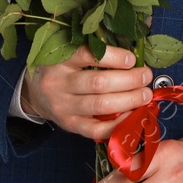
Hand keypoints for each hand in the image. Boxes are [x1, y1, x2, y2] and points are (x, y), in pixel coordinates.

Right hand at [21, 44, 152, 140]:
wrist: (36, 93)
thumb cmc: (62, 69)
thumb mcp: (70, 54)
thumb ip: (95, 53)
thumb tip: (134, 58)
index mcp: (61, 59)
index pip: (89, 55)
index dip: (115, 57)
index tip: (133, 59)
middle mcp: (58, 83)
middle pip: (99, 83)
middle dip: (129, 80)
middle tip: (146, 76)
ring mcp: (62, 107)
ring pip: (100, 105)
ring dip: (128, 100)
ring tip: (145, 95)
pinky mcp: (69, 125)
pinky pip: (96, 129)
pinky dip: (117, 124)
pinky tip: (132, 116)